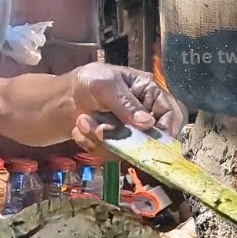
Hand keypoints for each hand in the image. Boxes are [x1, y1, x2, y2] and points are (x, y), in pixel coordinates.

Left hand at [70, 63, 185, 156]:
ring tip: (83, 121)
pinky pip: (111, 155)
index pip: (171, 114)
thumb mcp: (106, 84)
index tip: (147, 139)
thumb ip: (126, 103)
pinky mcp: (116, 145)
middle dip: (119, 136)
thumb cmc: (89, 81)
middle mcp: (144, 116)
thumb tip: (147, 123)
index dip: (165, 129)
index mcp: (150, 94)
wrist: (65, 96)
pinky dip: (92, 144)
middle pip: (149, 139)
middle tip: (98, 127)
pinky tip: (81, 129)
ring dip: (101, 140)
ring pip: (128, 151)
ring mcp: (130, 133)